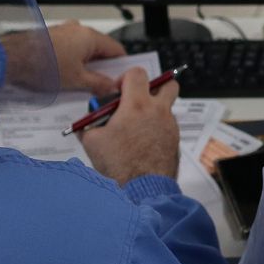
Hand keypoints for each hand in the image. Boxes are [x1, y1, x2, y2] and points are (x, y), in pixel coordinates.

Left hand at [32, 22, 127, 93]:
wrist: (12, 58)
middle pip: (100, 49)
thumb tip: (111, 86)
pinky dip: (72, 61)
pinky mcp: (53, 37)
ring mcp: (64, 31)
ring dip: (85, 65)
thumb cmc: (43, 65)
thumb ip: (98, 84)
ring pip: (84, 50)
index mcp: (90, 36)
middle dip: (101, 68)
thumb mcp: (77, 80)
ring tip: (80, 83)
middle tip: (101, 85)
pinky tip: (65, 76)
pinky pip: (70, 49)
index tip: (121, 78)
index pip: (116, 49)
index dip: (120, 66)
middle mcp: (78, 29)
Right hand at [79, 68, 180, 185]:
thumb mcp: (92, 141)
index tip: (118, 92)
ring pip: (168, 107)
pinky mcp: (175, 141)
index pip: (137, 74)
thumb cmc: (119, 164)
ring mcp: (170, 126)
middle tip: (139, 99)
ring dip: (155, 110)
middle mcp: (158, 111)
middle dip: (154, 86)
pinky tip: (143, 142)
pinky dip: (158, 128)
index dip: (125, 78)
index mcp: (137, 105)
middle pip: (167, 84)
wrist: (143, 189)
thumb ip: (89, 126)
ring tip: (137, 125)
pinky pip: (168, 126)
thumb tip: (87, 123)